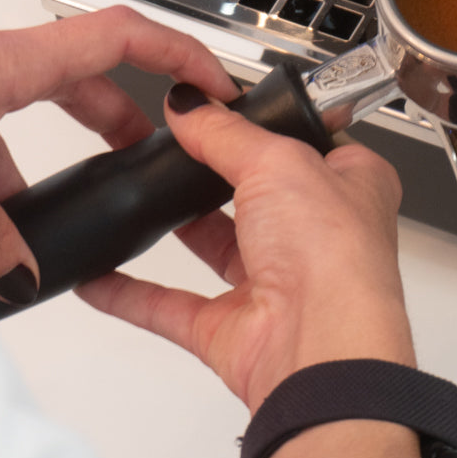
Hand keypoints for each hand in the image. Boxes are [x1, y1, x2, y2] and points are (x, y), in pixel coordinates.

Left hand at [0, 6, 236, 305]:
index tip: (214, 80)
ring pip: (39, 97)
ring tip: (79, 190)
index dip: (179, 53)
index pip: (122, 38)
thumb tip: (20, 274)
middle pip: (89, 72)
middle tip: (154, 152)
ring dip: (67, 140)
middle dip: (128, 115)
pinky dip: (10, 163)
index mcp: (9, 62)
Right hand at [76, 89, 415, 412]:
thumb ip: (226, 133)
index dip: (265, 127)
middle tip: (172, 148)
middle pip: (257, 195)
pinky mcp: (235, 330)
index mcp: (351, 186)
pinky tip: (105, 275)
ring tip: (140, 195)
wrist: (322, 349)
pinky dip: (135, 293)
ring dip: (178, 228)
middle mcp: (318, 237)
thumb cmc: (335, 256)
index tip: (217, 109)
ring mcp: (276, 285)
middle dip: (215, 178)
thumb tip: (192, 107)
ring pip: (217, 249)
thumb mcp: (279, 162)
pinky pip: (173, 307)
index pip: (305, 144)